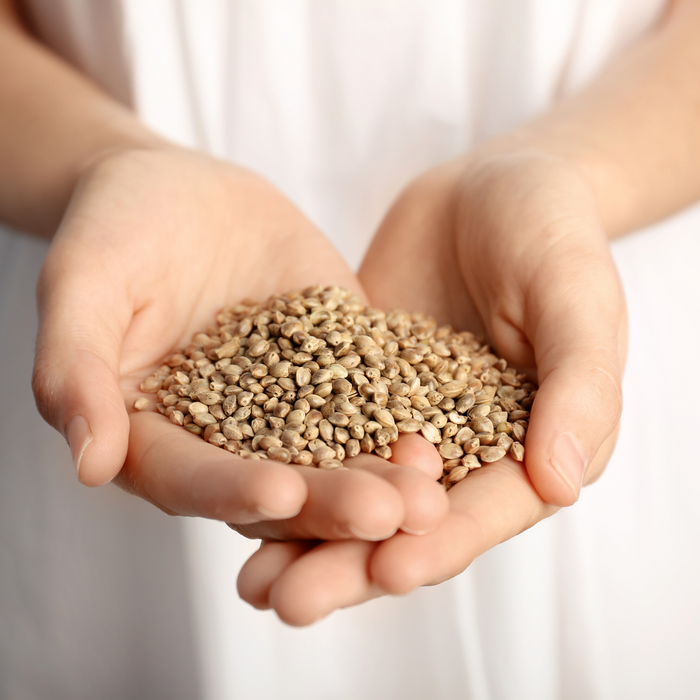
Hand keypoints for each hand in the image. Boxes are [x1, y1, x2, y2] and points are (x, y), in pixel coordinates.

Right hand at [32, 145, 447, 540]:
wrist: (182, 193)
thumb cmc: (116, 230)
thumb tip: (86, 461)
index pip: (192, 479)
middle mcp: (229, 438)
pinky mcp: (339, 368)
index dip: (231, 490)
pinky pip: (373, 398)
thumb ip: (75, 368)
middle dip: (332, 502)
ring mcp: (290, 406)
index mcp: (159, 436)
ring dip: (383, 478)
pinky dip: (406, 419)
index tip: (278, 494)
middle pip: (279, 484)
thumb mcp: (82, 284)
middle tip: (389, 514)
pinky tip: (449, 431)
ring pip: (336, 455)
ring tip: (432, 493)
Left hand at [236, 151, 626, 623]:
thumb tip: (562, 482)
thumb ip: (579, 386)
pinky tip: (235, 493)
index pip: (481, 511)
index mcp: (524, 446)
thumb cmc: (552, 234)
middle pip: (406, 520)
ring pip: (353, 488)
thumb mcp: (575, 299)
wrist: (489, 187)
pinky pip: (314, 431)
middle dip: (352, 563)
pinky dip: (280, 464)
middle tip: (290, 606)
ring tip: (251, 581)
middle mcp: (458, 446)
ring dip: (304, 534)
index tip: (388, 573)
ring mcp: (400, 417)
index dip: (437, 546)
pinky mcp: (353, 384)